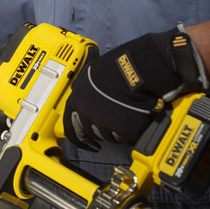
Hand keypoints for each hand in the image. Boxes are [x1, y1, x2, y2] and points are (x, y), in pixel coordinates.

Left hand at [63, 26, 206, 150]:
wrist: (139, 68)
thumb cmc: (117, 66)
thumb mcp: (91, 75)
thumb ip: (85, 91)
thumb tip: (86, 97)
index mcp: (77, 102)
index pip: (70, 129)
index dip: (78, 138)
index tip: (87, 142)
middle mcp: (87, 116)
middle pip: (91, 133)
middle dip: (100, 131)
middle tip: (112, 123)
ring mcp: (105, 124)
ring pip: (109, 136)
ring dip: (116, 130)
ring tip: (126, 115)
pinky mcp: (124, 130)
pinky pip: (126, 137)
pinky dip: (131, 131)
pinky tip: (136, 120)